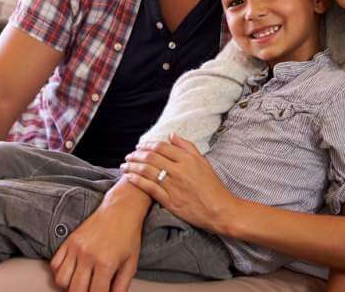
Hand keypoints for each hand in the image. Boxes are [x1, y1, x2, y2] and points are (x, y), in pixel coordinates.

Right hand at [50, 200, 141, 291]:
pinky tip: (71, 273)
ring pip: (61, 280)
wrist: (121, 208)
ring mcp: (76, 247)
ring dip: (69, 287)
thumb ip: (122, 285)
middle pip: (76, 290)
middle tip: (90, 290)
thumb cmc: (128, 234)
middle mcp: (88, 255)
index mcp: (106, 262)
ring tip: (81, 284)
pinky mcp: (69, 240)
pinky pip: (55, 264)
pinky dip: (59, 273)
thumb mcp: (131, 262)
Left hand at [121, 133, 237, 232]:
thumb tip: (172, 135)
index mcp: (188, 160)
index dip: (147, 145)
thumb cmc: (213, 186)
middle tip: (129, 155)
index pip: (161, 147)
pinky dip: (137, 181)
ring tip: (124, 165)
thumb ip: (187, 147)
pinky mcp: (170, 201)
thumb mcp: (203, 162)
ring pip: (147, 172)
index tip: (140, 146)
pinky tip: (129, 177)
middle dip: (136, 154)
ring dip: (132, 166)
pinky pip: (149, 188)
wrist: (220, 210)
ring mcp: (174, 186)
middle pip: (151, 157)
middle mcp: (179, 171)